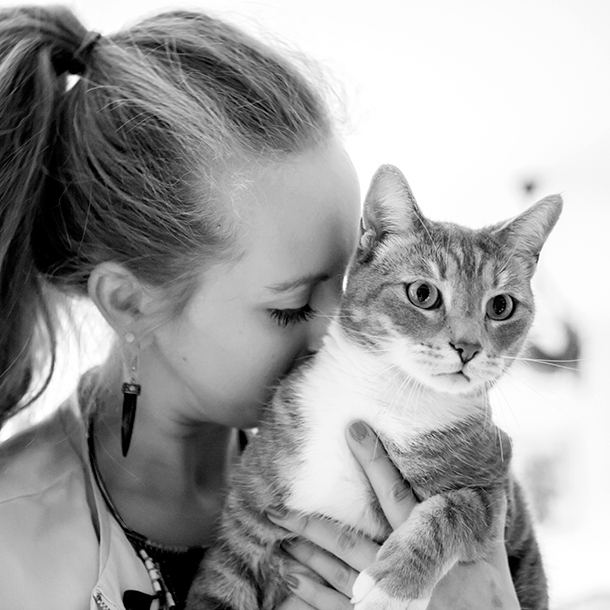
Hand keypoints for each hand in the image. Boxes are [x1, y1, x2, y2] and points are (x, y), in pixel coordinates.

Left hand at [268, 421, 519, 609]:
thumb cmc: (491, 594)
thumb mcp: (488, 551)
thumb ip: (472, 515)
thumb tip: (480, 465)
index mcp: (433, 546)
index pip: (397, 495)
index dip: (374, 460)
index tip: (352, 428)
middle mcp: (406, 572)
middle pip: (349, 543)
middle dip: (311, 523)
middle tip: (276, 506)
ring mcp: (389, 600)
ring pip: (336, 573)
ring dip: (303, 554)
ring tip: (276, 535)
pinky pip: (334, 607)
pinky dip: (309, 591)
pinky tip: (288, 573)